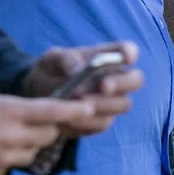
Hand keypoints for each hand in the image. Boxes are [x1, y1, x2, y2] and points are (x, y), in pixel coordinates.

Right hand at [0, 79, 119, 174]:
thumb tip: (0, 100)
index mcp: (10, 112)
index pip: (52, 110)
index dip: (74, 110)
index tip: (90, 108)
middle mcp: (13, 136)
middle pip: (49, 134)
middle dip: (48, 128)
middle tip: (36, 121)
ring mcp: (6, 157)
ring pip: (33, 152)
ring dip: (29, 144)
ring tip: (7, 136)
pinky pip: (13, 164)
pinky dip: (9, 157)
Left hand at [21, 43, 142, 135]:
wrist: (37, 96)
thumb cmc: (50, 71)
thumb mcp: (52, 59)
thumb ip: (66, 59)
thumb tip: (79, 70)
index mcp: (107, 57)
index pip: (128, 51)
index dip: (131, 53)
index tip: (126, 57)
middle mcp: (115, 79)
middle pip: (136, 80)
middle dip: (123, 83)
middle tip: (104, 86)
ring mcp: (111, 102)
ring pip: (123, 104)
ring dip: (103, 103)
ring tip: (79, 102)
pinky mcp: (100, 122)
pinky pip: (103, 123)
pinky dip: (88, 121)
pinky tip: (71, 117)